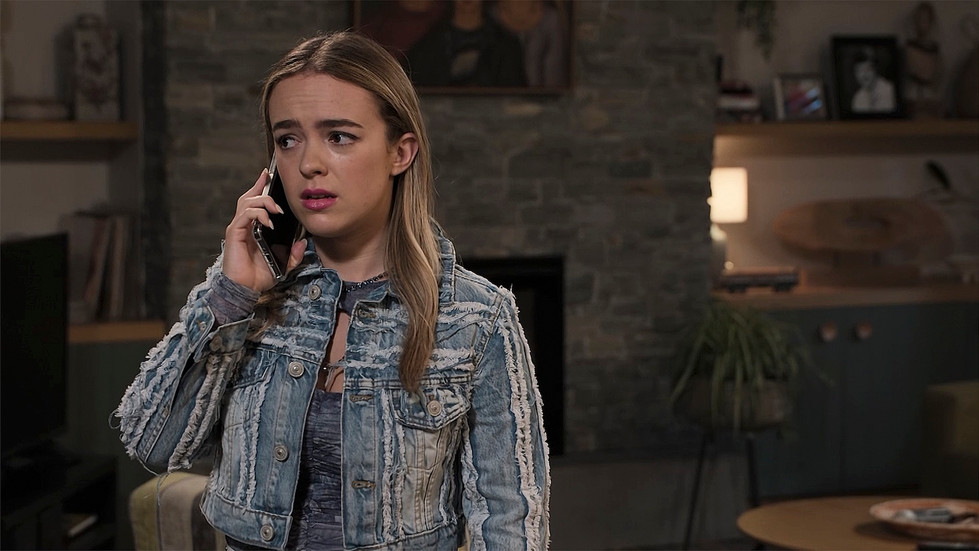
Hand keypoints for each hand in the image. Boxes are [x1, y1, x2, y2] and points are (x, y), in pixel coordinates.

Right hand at [222, 169, 305, 292]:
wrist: (245, 289)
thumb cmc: (259, 276)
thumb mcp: (283, 264)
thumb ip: (293, 254)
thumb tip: (303, 242)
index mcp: (253, 229)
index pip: (254, 202)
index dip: (259, 187)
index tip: (267, 175)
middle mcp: (243, 225)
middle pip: (249, 197)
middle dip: (261, 188)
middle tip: (271, 182)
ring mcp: (238, 228)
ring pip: (247, 203)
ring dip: (264, 202)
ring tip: (277, 209)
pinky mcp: (235, 234)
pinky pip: (245, 216)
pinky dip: (258, 214)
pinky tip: (269, 221)